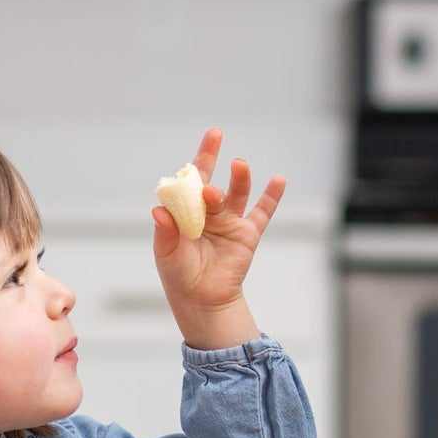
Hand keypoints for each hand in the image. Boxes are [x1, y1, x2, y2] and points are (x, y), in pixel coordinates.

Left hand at [151, 127, 284, 349]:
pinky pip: (262, 212)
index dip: (198, 158)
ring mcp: (229, 221)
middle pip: (212, 179)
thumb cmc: (180, 274)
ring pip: (236, 193)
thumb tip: (159, 210)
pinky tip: (279, 180)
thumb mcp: (167, 255)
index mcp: (186, 211)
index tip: (208, 138)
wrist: (203, 300)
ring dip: (239, 178)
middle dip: (212, 158)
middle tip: (215, 137)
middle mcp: (208, 211)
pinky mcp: (247, 234)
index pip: (190, 180)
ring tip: (239, 165)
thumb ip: (165, 233)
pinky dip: (271, 197)